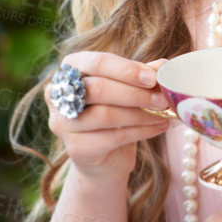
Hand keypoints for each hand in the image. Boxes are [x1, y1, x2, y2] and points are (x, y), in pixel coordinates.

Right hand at [45, 52, 170, 183]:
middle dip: (135, 93)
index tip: (152, 78)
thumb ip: (141, 76)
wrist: (105, 159)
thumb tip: (163, 66)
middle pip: (98, 89)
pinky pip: (113, 137)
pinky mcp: (76, 149)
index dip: (126, 69)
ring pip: (106, 115)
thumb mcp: (127, 90)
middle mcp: (58, 94)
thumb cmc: (114, 115)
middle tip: (162, 98)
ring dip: (140, 114)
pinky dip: (141, 131)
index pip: (97, 63)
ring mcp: (63, 123)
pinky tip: (159, 127)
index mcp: (70, 69)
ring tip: (163, 114)